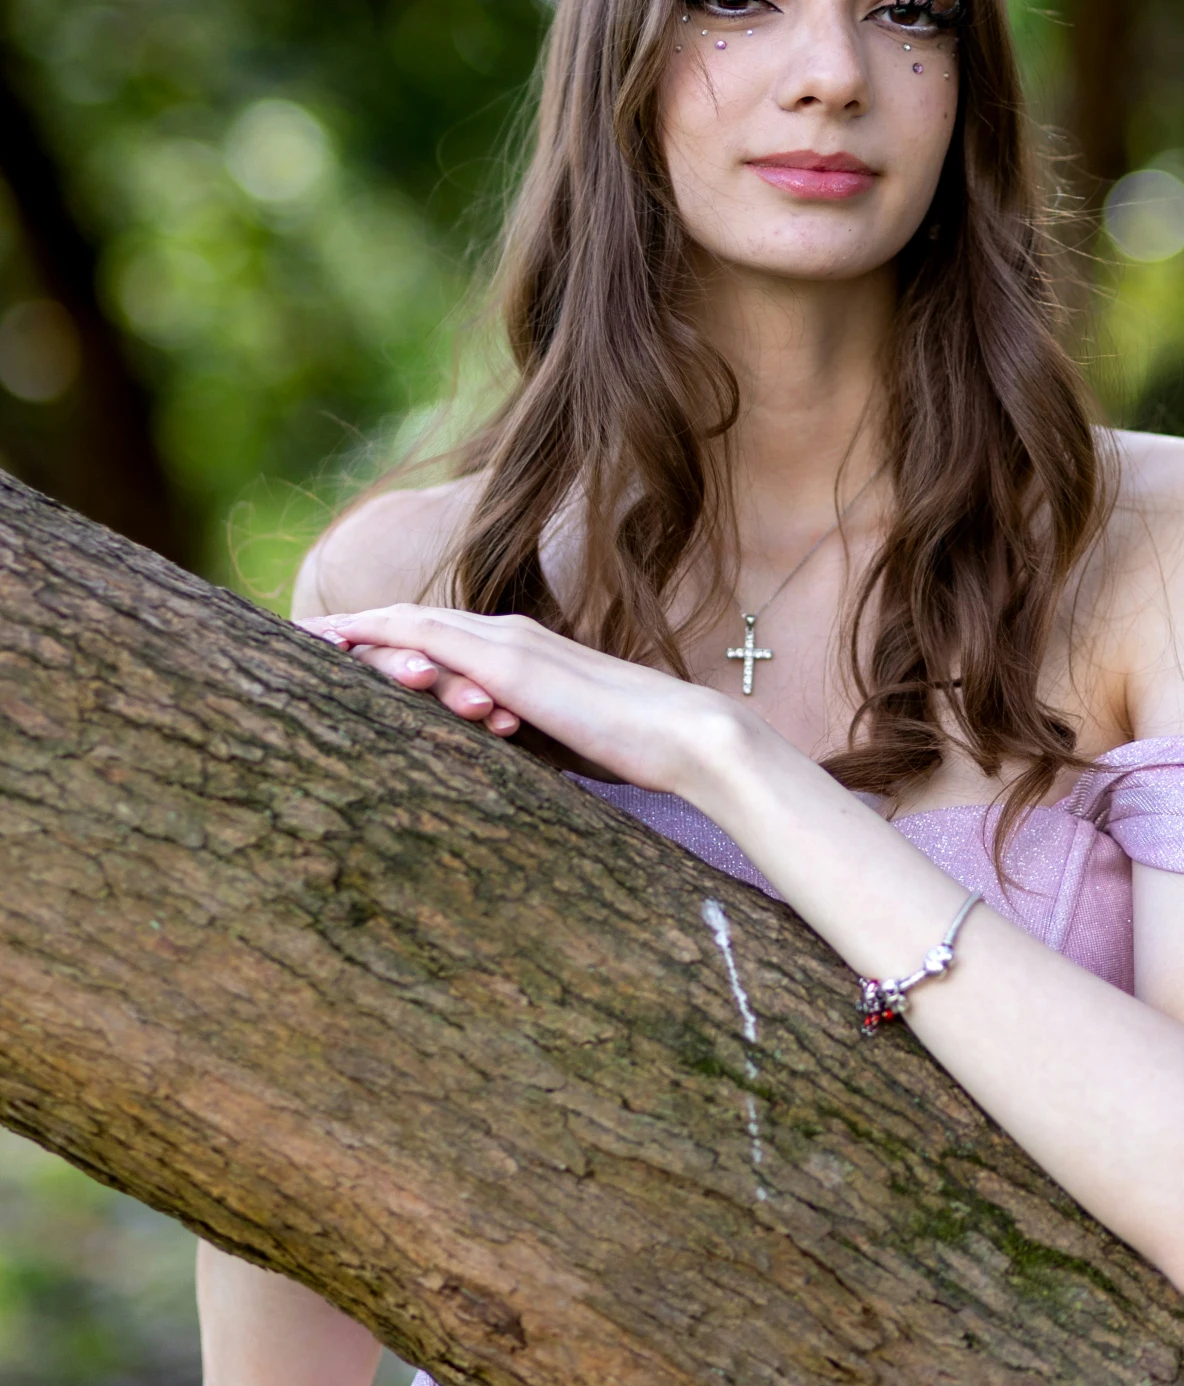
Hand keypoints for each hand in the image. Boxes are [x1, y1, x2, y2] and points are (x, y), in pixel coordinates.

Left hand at [300, 606, 766, 803]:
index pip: (439, 638)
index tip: (338, 651)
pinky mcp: (507, 664)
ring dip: (354, 627)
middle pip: (412, 621)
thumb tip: (491, 764)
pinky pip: (425, 637)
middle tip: (294, 636)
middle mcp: (507, 636)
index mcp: (521, 654)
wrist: (687, 737)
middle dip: (353, 626)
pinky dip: (377, 632)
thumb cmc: (634, 748)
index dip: (387, 640)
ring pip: (409, 624)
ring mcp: (505, 645)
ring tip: (298, 636)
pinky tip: (337, 640)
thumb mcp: (559, 744)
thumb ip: (519, 739)